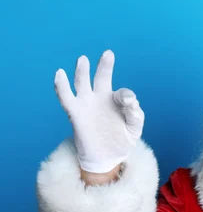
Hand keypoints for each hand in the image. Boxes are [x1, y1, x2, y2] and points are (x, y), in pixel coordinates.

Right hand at [54, 50, 144, 172]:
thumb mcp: (134, 127)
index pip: (123, 93)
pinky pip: (66, 97)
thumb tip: (131, 100)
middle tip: (108, 53)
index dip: (127, 97)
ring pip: (82, 83)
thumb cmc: (122, 139)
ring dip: (82, 71)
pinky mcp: (76, 113)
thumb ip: (135, 113)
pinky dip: (61, 85)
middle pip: (101, 77)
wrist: (108, 158)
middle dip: (104, 65)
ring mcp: (87, 104)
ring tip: (83, 59)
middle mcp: (101, 98)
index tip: (130, 103)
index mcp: (116, 100)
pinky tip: (59, 74)